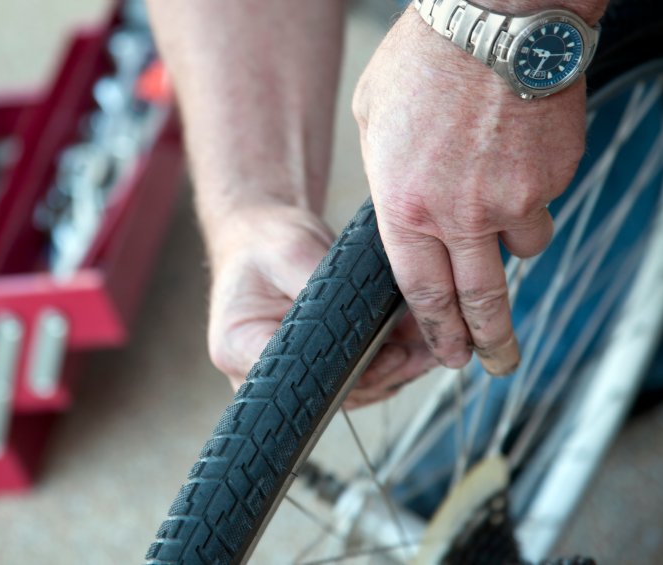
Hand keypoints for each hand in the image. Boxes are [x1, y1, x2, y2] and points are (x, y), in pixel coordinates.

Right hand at [206, 205, 436, 407]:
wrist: (261, 234)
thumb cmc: (265, 240)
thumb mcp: (290, 251)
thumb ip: (318, 287)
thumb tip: (361, 321)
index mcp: (238, 346)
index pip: (292, 381)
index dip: (344, 377)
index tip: (384, 356)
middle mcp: (257, 371)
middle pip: (324, 395)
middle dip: (377, 376)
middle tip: (414, 354)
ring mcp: (285, 374)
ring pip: (346, 393)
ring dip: (390, 374)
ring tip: (424, 350)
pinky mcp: (310, 368)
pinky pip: (352, 380)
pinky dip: (386, 365)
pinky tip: (414, 347)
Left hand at [352, 8, 586, 374]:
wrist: (492, 19)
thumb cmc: (422, 62)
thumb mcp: (373, 124)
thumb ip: (389, 182)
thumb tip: (404, 211)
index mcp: (406, 209)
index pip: (424, 293)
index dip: (439, 332)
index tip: (450, 355)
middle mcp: (461, 216)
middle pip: (481, 300)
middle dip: (490, 340)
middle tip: (499, 364)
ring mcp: (514, 199)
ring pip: (522, 249)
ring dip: (510, 238)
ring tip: (496, 194)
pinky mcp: (554, 176)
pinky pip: (544, 201)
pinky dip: (531, 191)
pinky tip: (515, 152)